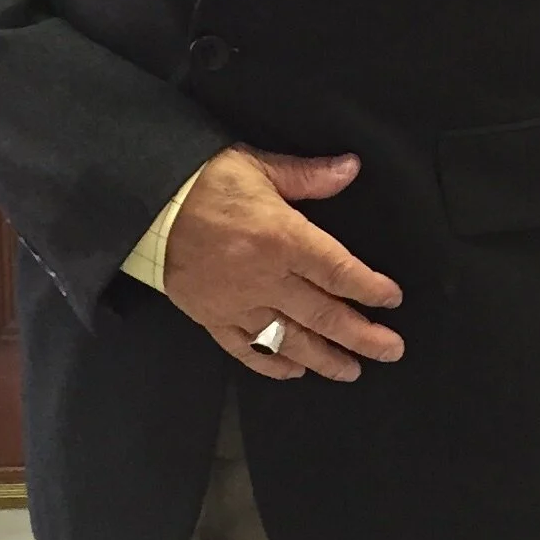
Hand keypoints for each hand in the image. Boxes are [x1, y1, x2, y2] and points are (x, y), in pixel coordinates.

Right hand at [162, 146, 403, 381]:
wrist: (147, 206)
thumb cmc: (206, 182)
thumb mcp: (260, 167)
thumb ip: (308, 175)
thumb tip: (352, 167)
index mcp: (282, 238)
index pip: (337, 270)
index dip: (368, 287)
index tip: (392, 299)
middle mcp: (264, 278)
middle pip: (322, 314)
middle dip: (361, 335)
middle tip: (392, 350)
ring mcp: (237, 303)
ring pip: (289, 340)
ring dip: (324, 358)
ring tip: (352, 371)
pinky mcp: (211, 318)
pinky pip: (246, 349)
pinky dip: (271, 364)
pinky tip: (294, 372)